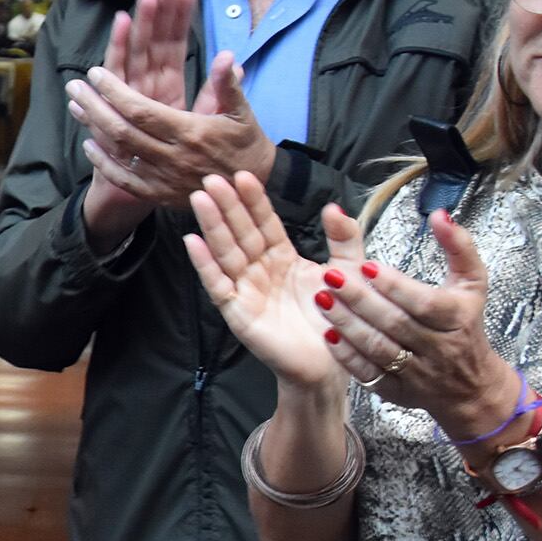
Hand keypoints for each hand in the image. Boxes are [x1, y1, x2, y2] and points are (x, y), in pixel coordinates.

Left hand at [71, 0, 276, 235]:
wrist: (248, 192)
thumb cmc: (246, 145)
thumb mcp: (243, 113)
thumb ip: (228, 85)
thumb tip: (225, 55)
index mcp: (191, 133)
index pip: (142, 110)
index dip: (115, 91)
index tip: (96, 73)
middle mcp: (173, 157)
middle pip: (123, 130)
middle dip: (95, 105)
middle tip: (75, 85)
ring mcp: (163, 179)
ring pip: (119, 152)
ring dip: (93, 127)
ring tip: (74, 106)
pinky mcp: (158, 196)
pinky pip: (125, 179)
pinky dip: (104, 163)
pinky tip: (89, 145)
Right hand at [181, 172, 355, 391]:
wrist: (331, 365)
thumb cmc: (335, 320)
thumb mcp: (348, 271)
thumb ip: (344, 238)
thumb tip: (333, 205)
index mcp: (283, 258)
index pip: (265, 223)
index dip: (254, 200)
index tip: (243, 175)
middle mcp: (260, 271)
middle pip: (241, 232)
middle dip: (227, 205)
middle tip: (212, 178)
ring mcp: (246, 290)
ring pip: (227, 252)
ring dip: (212, 225)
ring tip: (200, 198)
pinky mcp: (238, 312)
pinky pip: (218, 284)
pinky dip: (204, 264)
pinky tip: (192, 241)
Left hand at [313, 207, 518, 430]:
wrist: (470, 385)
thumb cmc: (465, 324)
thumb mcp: (473, 284)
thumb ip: (459, 247)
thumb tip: (440, 214)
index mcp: (457, 319)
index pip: (425, 303)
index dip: (395, 285)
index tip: (365, 264)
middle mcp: (438, 348)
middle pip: (396, 324)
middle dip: (360, 300)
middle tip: (330, 276)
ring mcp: (417, 373)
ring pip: (378, 349)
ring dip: (347, 325)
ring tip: (322, 300)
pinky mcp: (397, 391)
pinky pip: (369, 375)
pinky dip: (347, 356)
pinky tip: (328, 335)